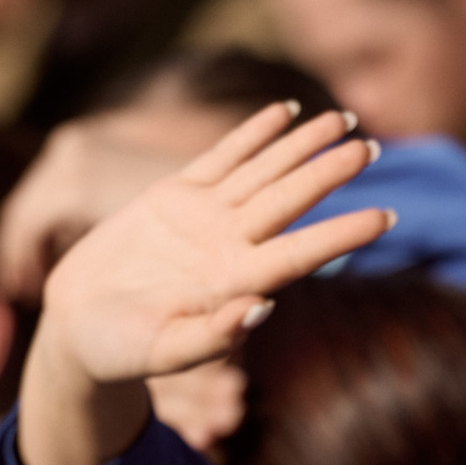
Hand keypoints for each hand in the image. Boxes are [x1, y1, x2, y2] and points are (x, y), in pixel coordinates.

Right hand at [17, 103, 392, 464]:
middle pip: (290, 201)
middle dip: (330, 173)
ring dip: (303, 146)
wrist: (78, 328)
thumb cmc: (120, 352)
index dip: (344, 233)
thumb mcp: (162, 352)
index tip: (387, 217)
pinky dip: (252, 133)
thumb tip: (263, 307)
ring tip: (343, 118)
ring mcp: (205, 218)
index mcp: (234, 283)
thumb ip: (212, 337)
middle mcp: (229, 246)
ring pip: (265, 171)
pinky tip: (285, 112)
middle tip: (371, 148)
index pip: (301, 253)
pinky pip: (222, 156)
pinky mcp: (173, 197)